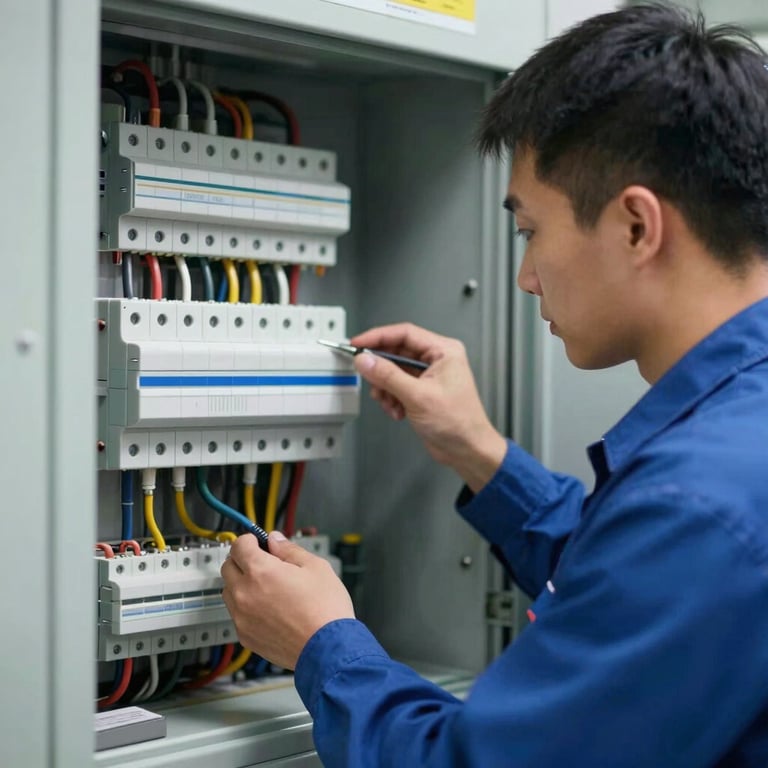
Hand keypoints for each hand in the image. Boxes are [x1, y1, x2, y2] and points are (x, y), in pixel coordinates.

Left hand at [221, 531, 354, 669]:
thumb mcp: (315, 567)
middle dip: (242, 560)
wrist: (328, 649)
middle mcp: (245, 594)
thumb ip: (290, 549)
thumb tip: (275, 540)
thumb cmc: (325, 610)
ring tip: (266, 587)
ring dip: (241, 584)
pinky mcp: (246, 637)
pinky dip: (246, 608)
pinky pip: (237, 615)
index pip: (238, 546)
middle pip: (228, 567)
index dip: (249, 540)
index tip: (257, 542)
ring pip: (229, 592)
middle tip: (262, 562)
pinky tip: (269, 609)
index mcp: (260, 571)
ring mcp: (242, 618)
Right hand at [350, 323, 506, 491]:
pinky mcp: (421, 391)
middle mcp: (436, 360)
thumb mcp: (418, 396)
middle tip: (367, 377)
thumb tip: (366, 360)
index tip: (357, 344)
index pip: (404, 334)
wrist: (467, 450)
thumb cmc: (458, 423)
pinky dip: (391, 398)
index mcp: (443, 351)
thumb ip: (388, 376)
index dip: (377, 337)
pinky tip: (397, 411)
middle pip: (396, 353)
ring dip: (385, 388)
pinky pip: (396, 386)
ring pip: (393, 371)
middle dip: (381, 369)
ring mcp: (428, 376)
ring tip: (388, 402)